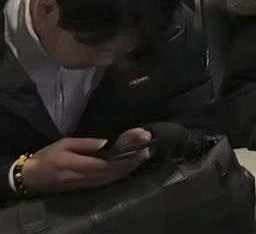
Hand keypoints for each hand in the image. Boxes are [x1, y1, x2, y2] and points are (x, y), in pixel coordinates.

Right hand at [19, 132, 149, 193]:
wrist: (31, 178)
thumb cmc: (46, 157)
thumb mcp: (63, 144)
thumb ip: (85, 144)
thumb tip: (106, 143)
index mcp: (75, 165)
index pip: (106, 163)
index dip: (125, 156)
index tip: (139, 146)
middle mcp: (83, 178)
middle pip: (113, 171)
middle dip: (132, 160)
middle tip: (147, 148)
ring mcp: (85, 185)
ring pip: (112, 178)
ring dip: (129, 167)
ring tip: (143, 155)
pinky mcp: (86, 187)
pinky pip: (107, 181)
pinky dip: (120, 173)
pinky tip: (130, 165)